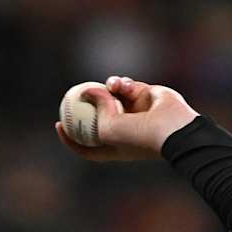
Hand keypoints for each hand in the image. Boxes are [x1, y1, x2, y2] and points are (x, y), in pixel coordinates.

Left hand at [55, 76, 198, 162]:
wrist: (172, 128)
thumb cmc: (137, 136)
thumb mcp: (107, 128)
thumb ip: (95, 108)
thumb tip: (87, 91)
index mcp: (113, 147)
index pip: (86, 145)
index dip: (70, 138)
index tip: (58, 124)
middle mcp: (124, 130)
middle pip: (98, 117)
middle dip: (87, 105)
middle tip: (73, 94)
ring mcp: (135, 113)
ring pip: (113, 97)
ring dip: (108, 89)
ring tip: (109, 87)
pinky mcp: (146, 97)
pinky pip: (128, 86)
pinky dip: (124, 84)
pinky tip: (122, 84)